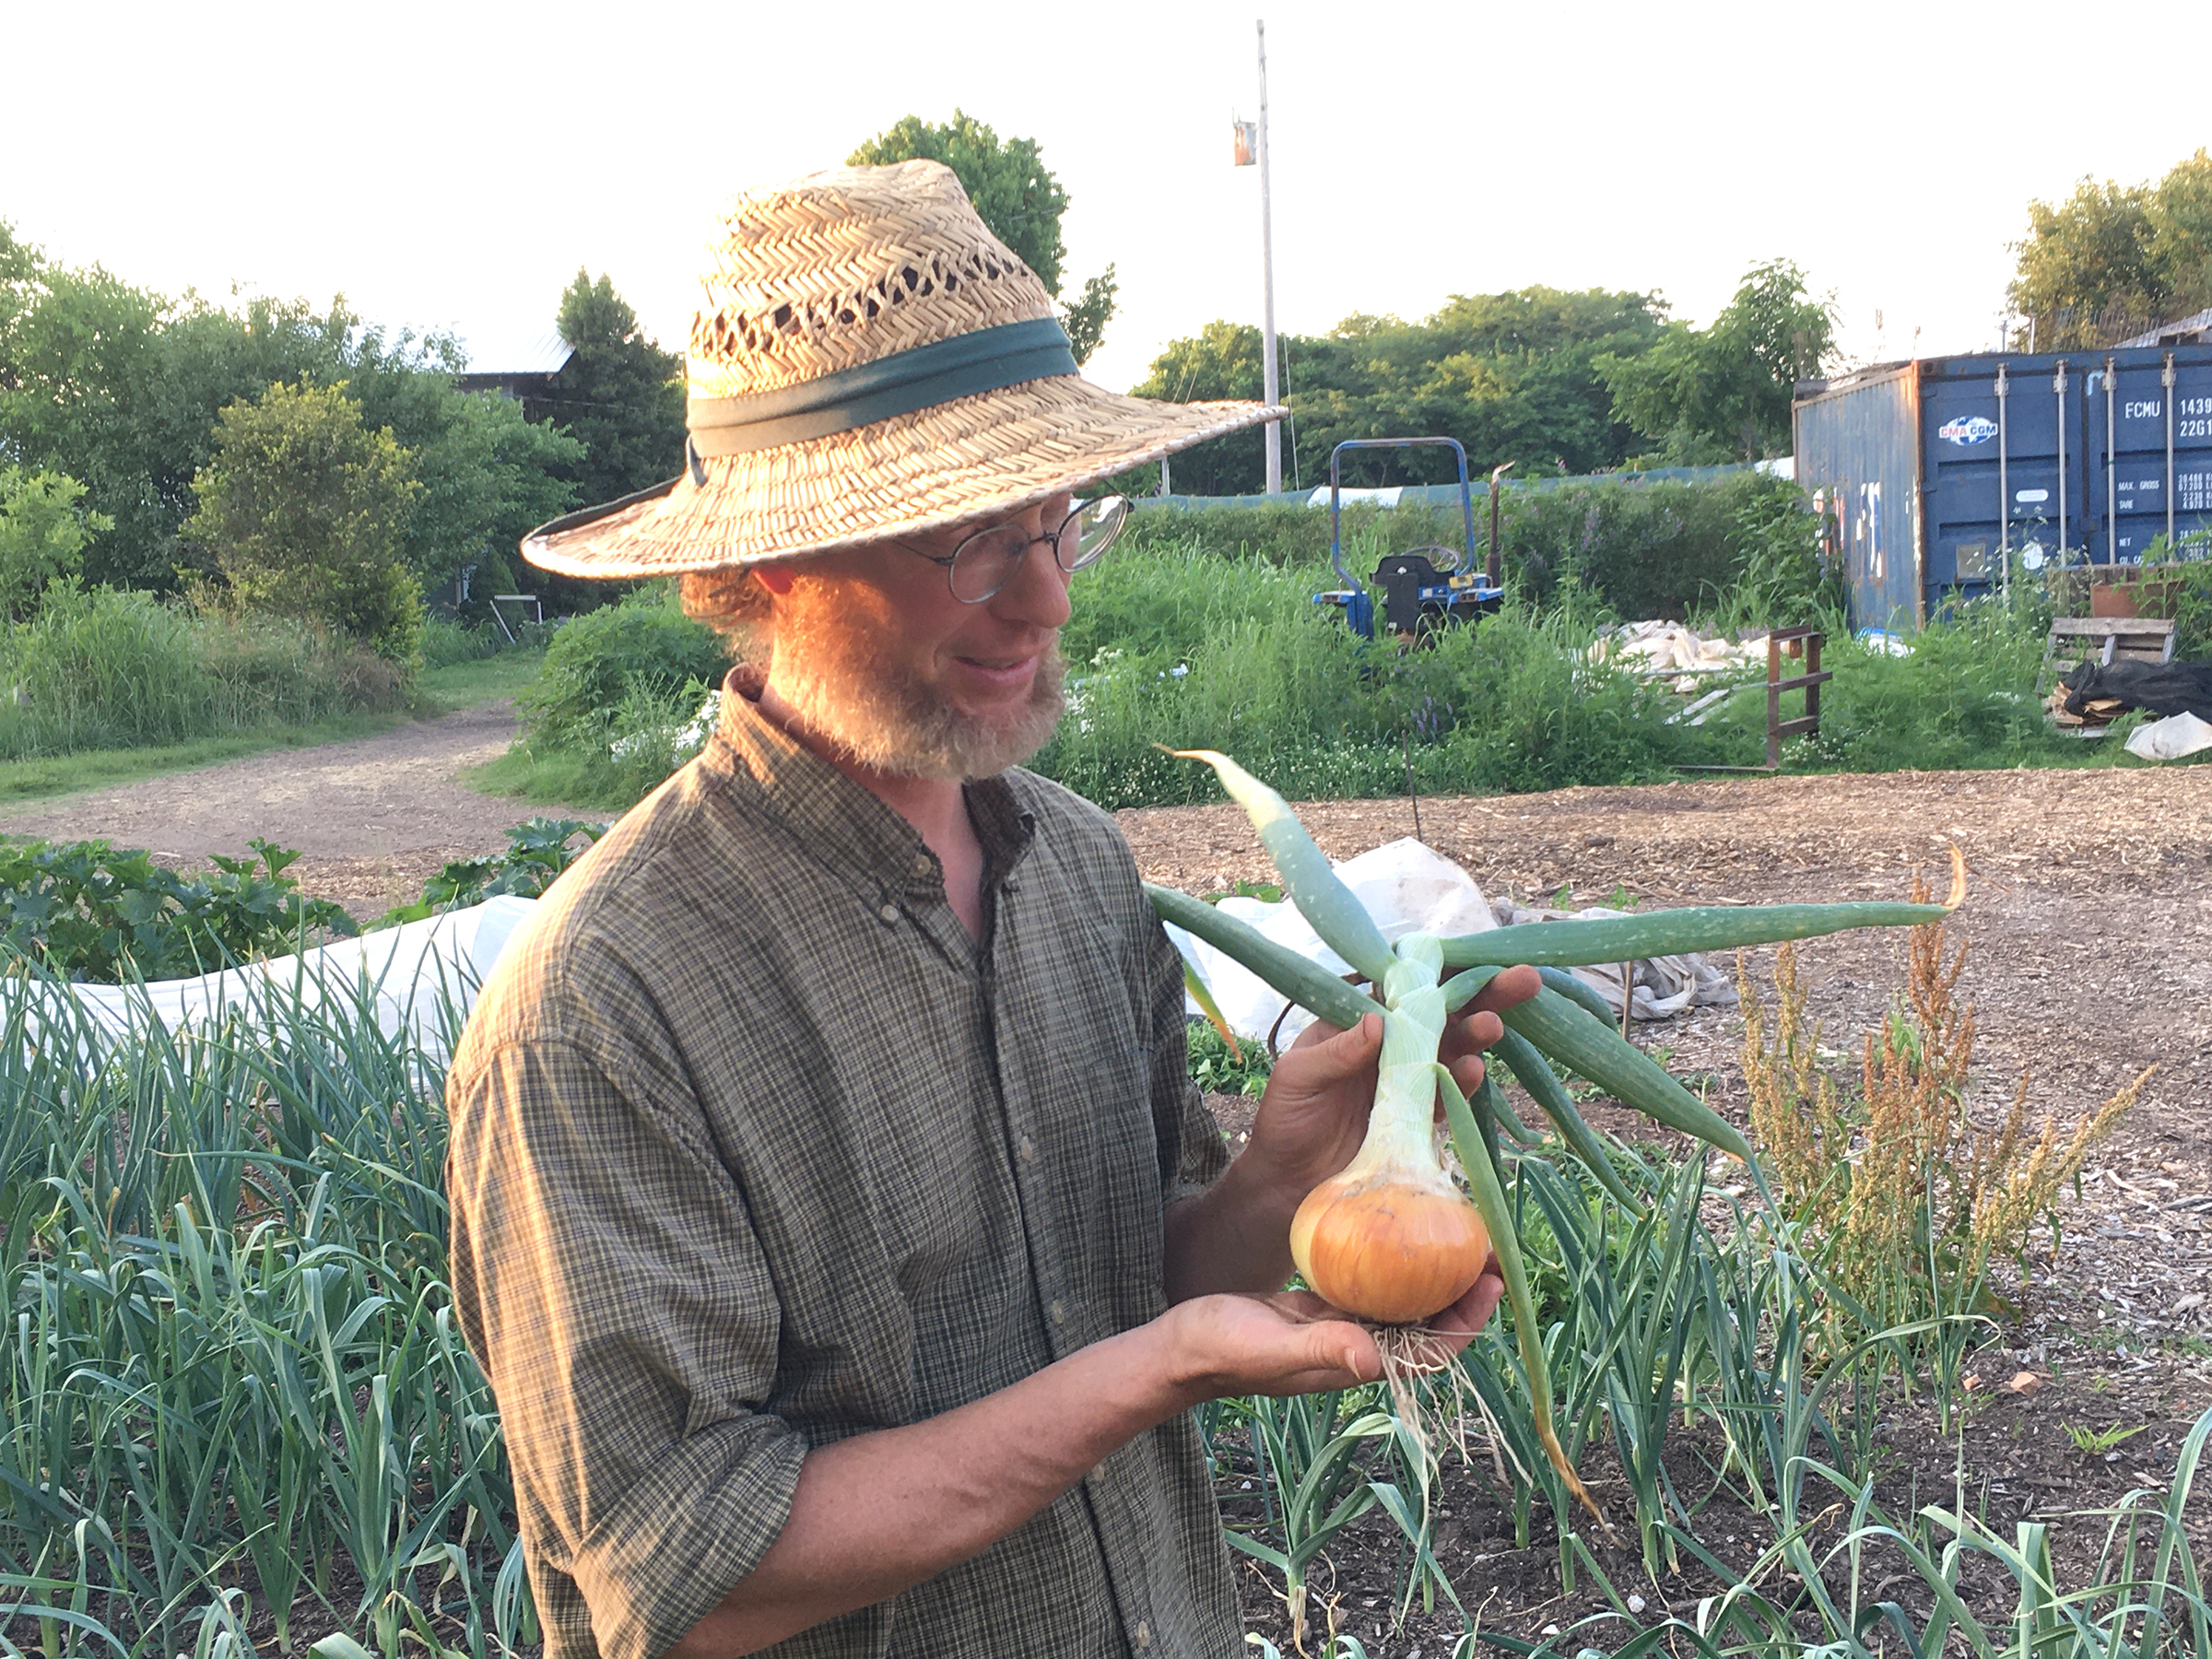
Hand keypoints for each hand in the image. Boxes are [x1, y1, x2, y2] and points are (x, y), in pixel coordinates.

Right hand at [1158, 1262, 1507, 1403]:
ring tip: (1455, 1231)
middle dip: (1461, 1292)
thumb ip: (1320, 1350)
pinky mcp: (1322, 1305)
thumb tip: (1372, 1358)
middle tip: (1487, 1247)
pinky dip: (1392, 1262)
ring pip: (1403, 1302)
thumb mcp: (1269, 1348)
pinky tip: (1397, 1226)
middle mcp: (1357, 1348)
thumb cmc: (1220, 1350)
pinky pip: (1370, 1284)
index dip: (1465, 1324)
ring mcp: (1340, 1325)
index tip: (1490, 1284)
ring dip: (1431, 1274)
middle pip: (1426, 1324)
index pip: (1428, 1352)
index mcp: (1354, 1364)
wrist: (1180, 1346)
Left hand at [1242, 965, 1541, 1202]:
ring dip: (1476, 1035)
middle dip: (1483, 995)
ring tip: (1491, 1025)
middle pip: (1443, 1014)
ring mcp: (1408, 1083)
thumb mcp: (1297, 1077)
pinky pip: (1449, 1097)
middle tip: (1521, 981)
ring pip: (1453, 1050)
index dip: (1442, 972)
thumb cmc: (1285, 1120)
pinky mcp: (1420, 1121)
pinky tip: (1476, 1069)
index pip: (1405, 988)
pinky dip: (1465, 1084)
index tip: (1477, 958)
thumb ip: (1335, 1052)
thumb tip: (1377, 1021)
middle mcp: (1391, 1048)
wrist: (1287, 1185)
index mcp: (1360, 1024)